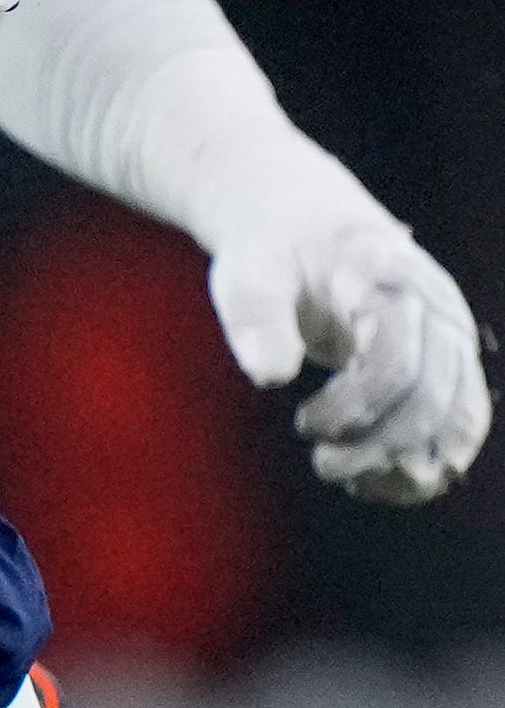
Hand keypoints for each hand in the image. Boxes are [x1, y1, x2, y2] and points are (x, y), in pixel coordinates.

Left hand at [210, 214, 490, 503]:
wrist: (305, 224)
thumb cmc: (273, 252)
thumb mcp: (247, 271)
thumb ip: (256, 317)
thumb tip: (269, 375)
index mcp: (390, 278)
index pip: (394, 362)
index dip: (355, 408)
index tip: (304, 425)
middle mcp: (438, 310)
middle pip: (432, 397)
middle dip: (380, 444)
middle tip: (323, 464)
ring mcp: (452, 338)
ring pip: (458, 417)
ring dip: (411, 463)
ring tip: (350, 480)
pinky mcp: (451, 364)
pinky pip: (461, 422)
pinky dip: (431, 461)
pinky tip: (381, 483)